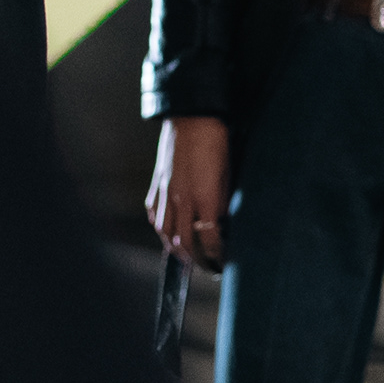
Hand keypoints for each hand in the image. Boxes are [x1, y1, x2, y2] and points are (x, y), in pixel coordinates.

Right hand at [148, 117, 230, 266]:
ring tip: (186, 256)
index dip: (216, 254)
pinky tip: (167, 232)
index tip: (222, 261)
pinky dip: (161, 227)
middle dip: (195, 260)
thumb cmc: (216, 141)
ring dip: (175, 249)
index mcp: (205, 197)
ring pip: (165, 232)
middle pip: (184, 242)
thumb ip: (223, 202)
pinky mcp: (156, 183)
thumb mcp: (229, 174)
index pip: (209, 239)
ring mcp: (166, 192)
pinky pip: (155, 214)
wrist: (192, 116)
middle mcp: (183, 198)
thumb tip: (223, 223)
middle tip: (206, 266)